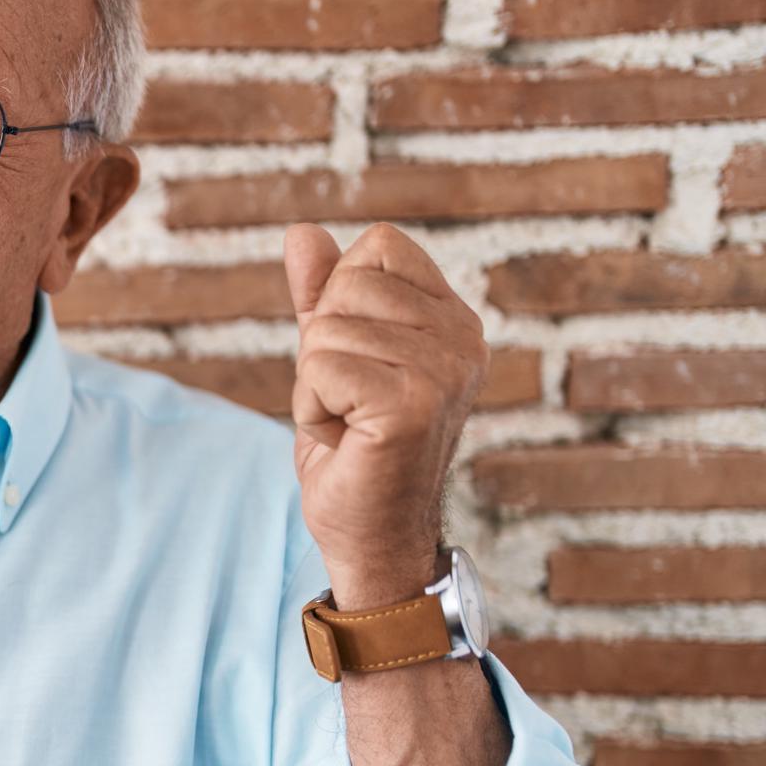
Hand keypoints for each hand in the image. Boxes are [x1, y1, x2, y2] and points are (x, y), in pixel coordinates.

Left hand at [284, 221, 488, 608]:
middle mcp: (463, 338)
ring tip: (350, 425)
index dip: (340, 302)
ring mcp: (445, 370)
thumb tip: (302, 232)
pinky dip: (312, 409)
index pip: (378, 247)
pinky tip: (346, 441)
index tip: (356, 364)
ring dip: (314, 385)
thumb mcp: (332, 358)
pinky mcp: (413, 404)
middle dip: (320, 348)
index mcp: (452, 319)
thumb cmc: (353, 448)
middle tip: (348, 402)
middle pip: (347, 284)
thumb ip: (321, 295)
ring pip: (326, 331)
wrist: (369, 533)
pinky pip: (320, 368)